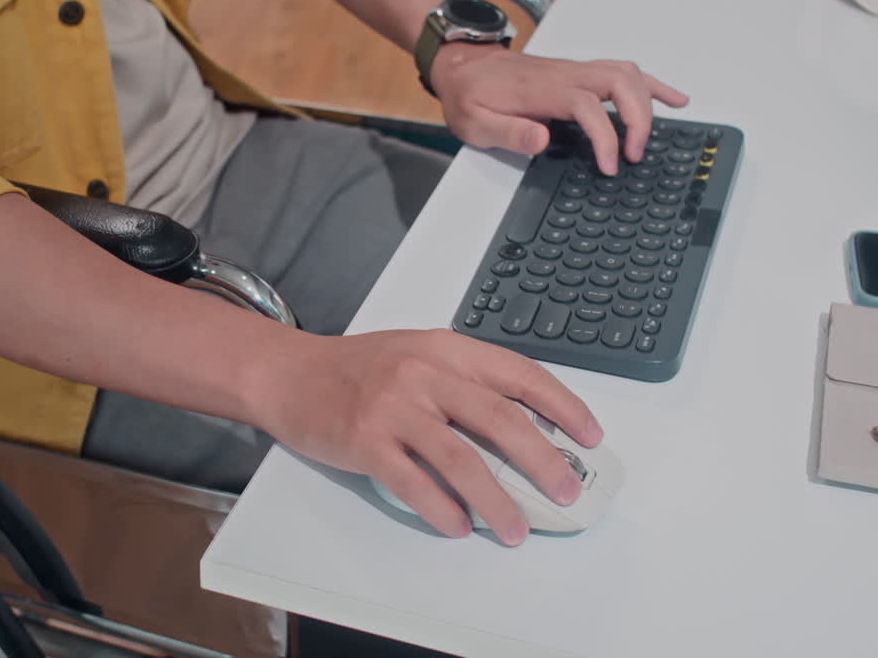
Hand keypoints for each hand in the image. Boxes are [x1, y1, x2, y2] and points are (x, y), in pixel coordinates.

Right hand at [248, 329, 601, 545]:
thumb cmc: (357, 368)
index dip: (562, 407)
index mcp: (446, 349)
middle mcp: (424, 374)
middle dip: (543, 463)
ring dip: (497, 501)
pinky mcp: (365, 441)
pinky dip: (442, 509)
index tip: (588, 436)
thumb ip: (465, 382)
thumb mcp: (418, 355)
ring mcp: (394, 408)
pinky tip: (458, 525)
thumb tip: (523, 430)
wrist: (289, 373)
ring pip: (462, 459)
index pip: (520, 376)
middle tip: (565, 492)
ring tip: (516, 529)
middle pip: (501, 421)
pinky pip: (414, 482)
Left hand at [430, 43, 689, 175]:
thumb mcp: (474, 122)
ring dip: (648, 103)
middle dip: (637, 119)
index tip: (609, 166)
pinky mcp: (580, 73)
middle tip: (634, 155)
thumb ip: (508, 132)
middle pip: (619, 82)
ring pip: (626, 74)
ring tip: (653, 139)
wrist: (463, 65)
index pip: (587, 106)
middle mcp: (565, 75)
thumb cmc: (470, 95)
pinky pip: (623, 71)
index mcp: (541, 90)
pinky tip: (672, 99)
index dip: (605, 136)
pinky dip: (652, 85)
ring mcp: (575, 71)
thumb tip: (541, 141)